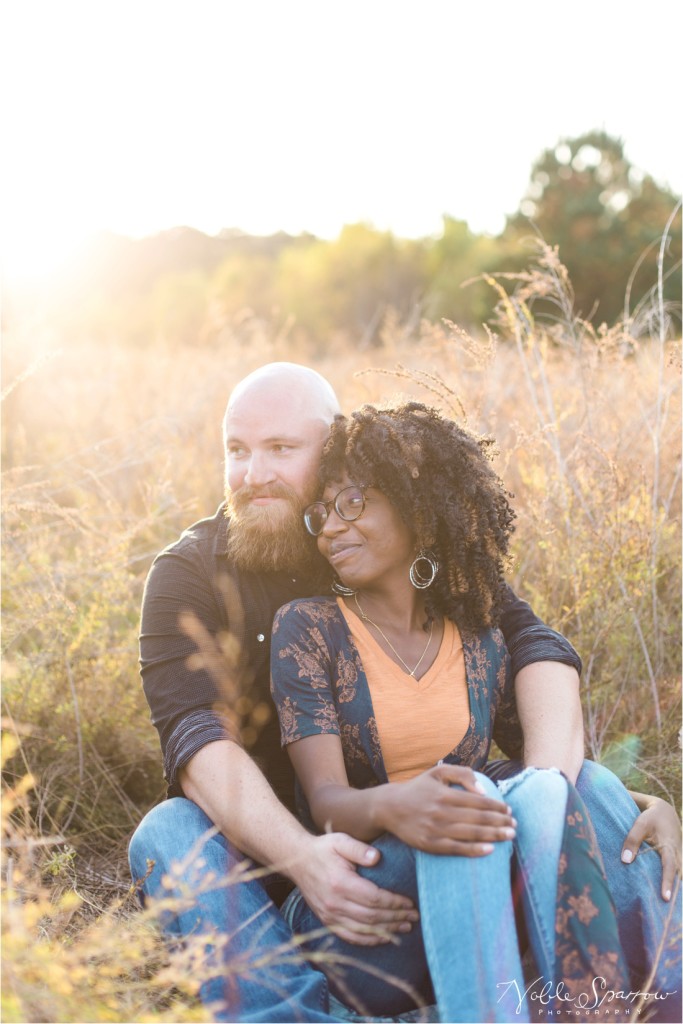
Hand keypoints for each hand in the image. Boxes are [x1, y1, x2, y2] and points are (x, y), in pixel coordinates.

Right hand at [290, 832, 418, 945]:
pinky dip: (369, 940)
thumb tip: (377, 857)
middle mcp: (335, 903)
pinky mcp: (327, 921)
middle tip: (414, 916)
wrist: (297, 861)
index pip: (374, 898)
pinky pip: (350, 937)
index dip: (394, 903)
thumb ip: (359, 849)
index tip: (409, 902)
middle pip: (372, 916)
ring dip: (387, 931)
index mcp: (340, 882)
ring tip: (405, 927)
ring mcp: (330, 915)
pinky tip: (384, 937)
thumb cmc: (323, 849)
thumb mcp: (340, 841)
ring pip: (364, 930)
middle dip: (396, 918)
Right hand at [379, 763, 515, 854]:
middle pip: (478, 819)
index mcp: (445, 794)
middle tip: (516, 826)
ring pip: (471, 834)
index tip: (509, 810)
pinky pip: (456, 849)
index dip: (496, 807)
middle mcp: (441, 812)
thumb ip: (462, 774)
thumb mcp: (438, 773)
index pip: (478, 801)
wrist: (390, 808)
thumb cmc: (419, 788)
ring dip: (494, 836)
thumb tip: (483, 791)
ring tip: (510, 836)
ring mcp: (436, 830)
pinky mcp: (430, 845)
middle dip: (500, 823)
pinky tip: (490, 850)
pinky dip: (474, 850)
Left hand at [621, 798, 681, 900]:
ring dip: (676, 890)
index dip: (667, 882)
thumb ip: (632, 840)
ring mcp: (679, 858)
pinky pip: (677, 874)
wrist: (665, 811)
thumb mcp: (640, 824)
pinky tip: (670, 899)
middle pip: (678, 877)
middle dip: (675, 893)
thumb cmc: (651, 818)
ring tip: (670, 911)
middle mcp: (677, 855)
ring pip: (680, 877)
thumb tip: (625, 861)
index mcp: (669, 847)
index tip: (665, 898)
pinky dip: (674, 884)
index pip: (670, 867)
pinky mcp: (677, 860)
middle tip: (668, 909)